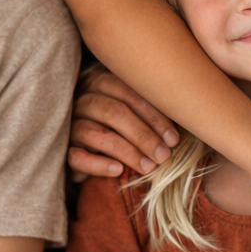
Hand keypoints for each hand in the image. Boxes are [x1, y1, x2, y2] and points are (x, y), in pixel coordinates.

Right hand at [68, 66, 179, 181]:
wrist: (80, 141)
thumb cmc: (116, 123)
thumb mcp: (130, 108)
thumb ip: (149, 107)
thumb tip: (188, 116)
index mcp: (101, 81)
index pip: (129, 93)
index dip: (154, 116)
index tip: (174, 138)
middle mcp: (83, 98)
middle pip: (114, 112)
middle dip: (144, 135)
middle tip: (164, 156)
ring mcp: (70, 123)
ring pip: (96, 134)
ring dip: (127, 151)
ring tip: (148, 167)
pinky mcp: (62, 149)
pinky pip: (77, 156)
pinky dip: (98, 163)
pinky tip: (117, 170)